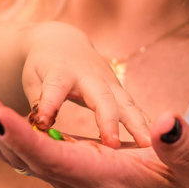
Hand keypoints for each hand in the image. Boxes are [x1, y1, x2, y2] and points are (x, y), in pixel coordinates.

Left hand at [0, 87, 188, 187]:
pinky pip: (20, 151)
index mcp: (98, 174)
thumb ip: (181, 146)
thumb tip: (166, 122)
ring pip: (15, 153)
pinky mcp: (61, 167)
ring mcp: (63, 174)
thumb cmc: (185, 186)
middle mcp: (72, 177)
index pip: (49, 154)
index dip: (19, 134)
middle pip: (21, 152)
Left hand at [21, 22, 151, 147]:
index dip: (49, 105)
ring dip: (137, 124)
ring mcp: (108, 81)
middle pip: (101, 97)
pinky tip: (156, 141)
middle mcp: (89, 76)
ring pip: (125, 103)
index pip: (55, 88)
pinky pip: (134, 107)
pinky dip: (145, 123)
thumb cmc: (43, 66)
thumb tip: (40, 130)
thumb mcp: (32, 81)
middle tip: (112, 146)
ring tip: (147, 145)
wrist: (62, 42)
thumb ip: (38, 104)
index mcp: (60, 72)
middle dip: (108, 121)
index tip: (43, 125)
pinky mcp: (119, 89)